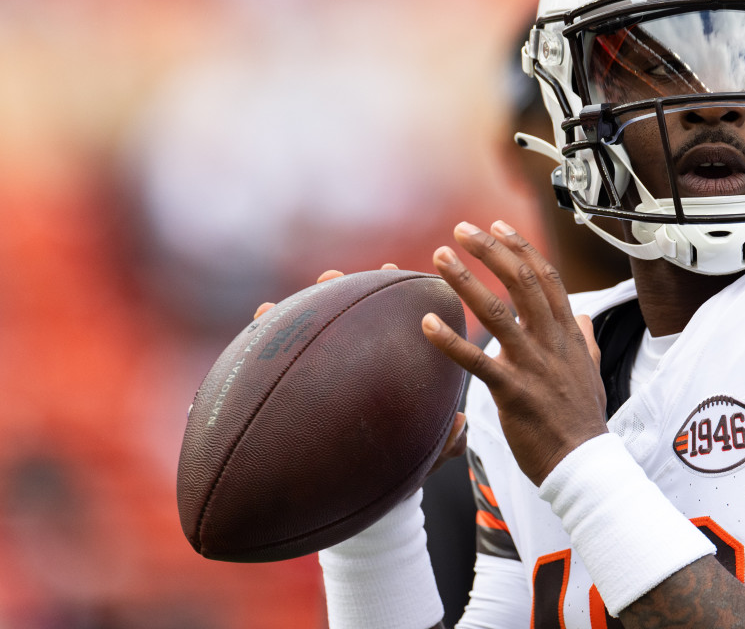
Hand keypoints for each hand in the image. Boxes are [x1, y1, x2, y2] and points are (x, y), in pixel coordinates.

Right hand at [252, 263, 468, 476]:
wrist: (359, 499)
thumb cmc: (397, 470)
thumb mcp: (423, 454)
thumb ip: (445, 440)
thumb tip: (461, 422)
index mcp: (388, 373)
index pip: (390, 324)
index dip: (392, 293)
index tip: (390, 268)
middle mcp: (354, 367)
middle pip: (347, 320)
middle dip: (337, 293)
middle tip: (331, 277)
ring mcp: (324, 376)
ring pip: (308, 336)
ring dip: (296, 312)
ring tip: (277, 302)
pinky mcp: (294, 396)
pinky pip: (272, 366)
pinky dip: (263, 339)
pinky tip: (259, 316)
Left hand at [420, 220, 605, 485]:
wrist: (585, 463)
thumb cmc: (583, 420)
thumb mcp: (591, 371)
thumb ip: (584, 340)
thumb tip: (584, 317)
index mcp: (568, 334)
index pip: (546, 277)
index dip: (521, 248)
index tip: (498, 225)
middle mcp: (551, 342)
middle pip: (521, 282)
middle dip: (490, 251)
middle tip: (461, 229)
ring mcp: (532, 366)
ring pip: (497, 313)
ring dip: (465, 281)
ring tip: (439, 257)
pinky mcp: (512, 393)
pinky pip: (477, 362)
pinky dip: (450, 341)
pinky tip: (426, 324)